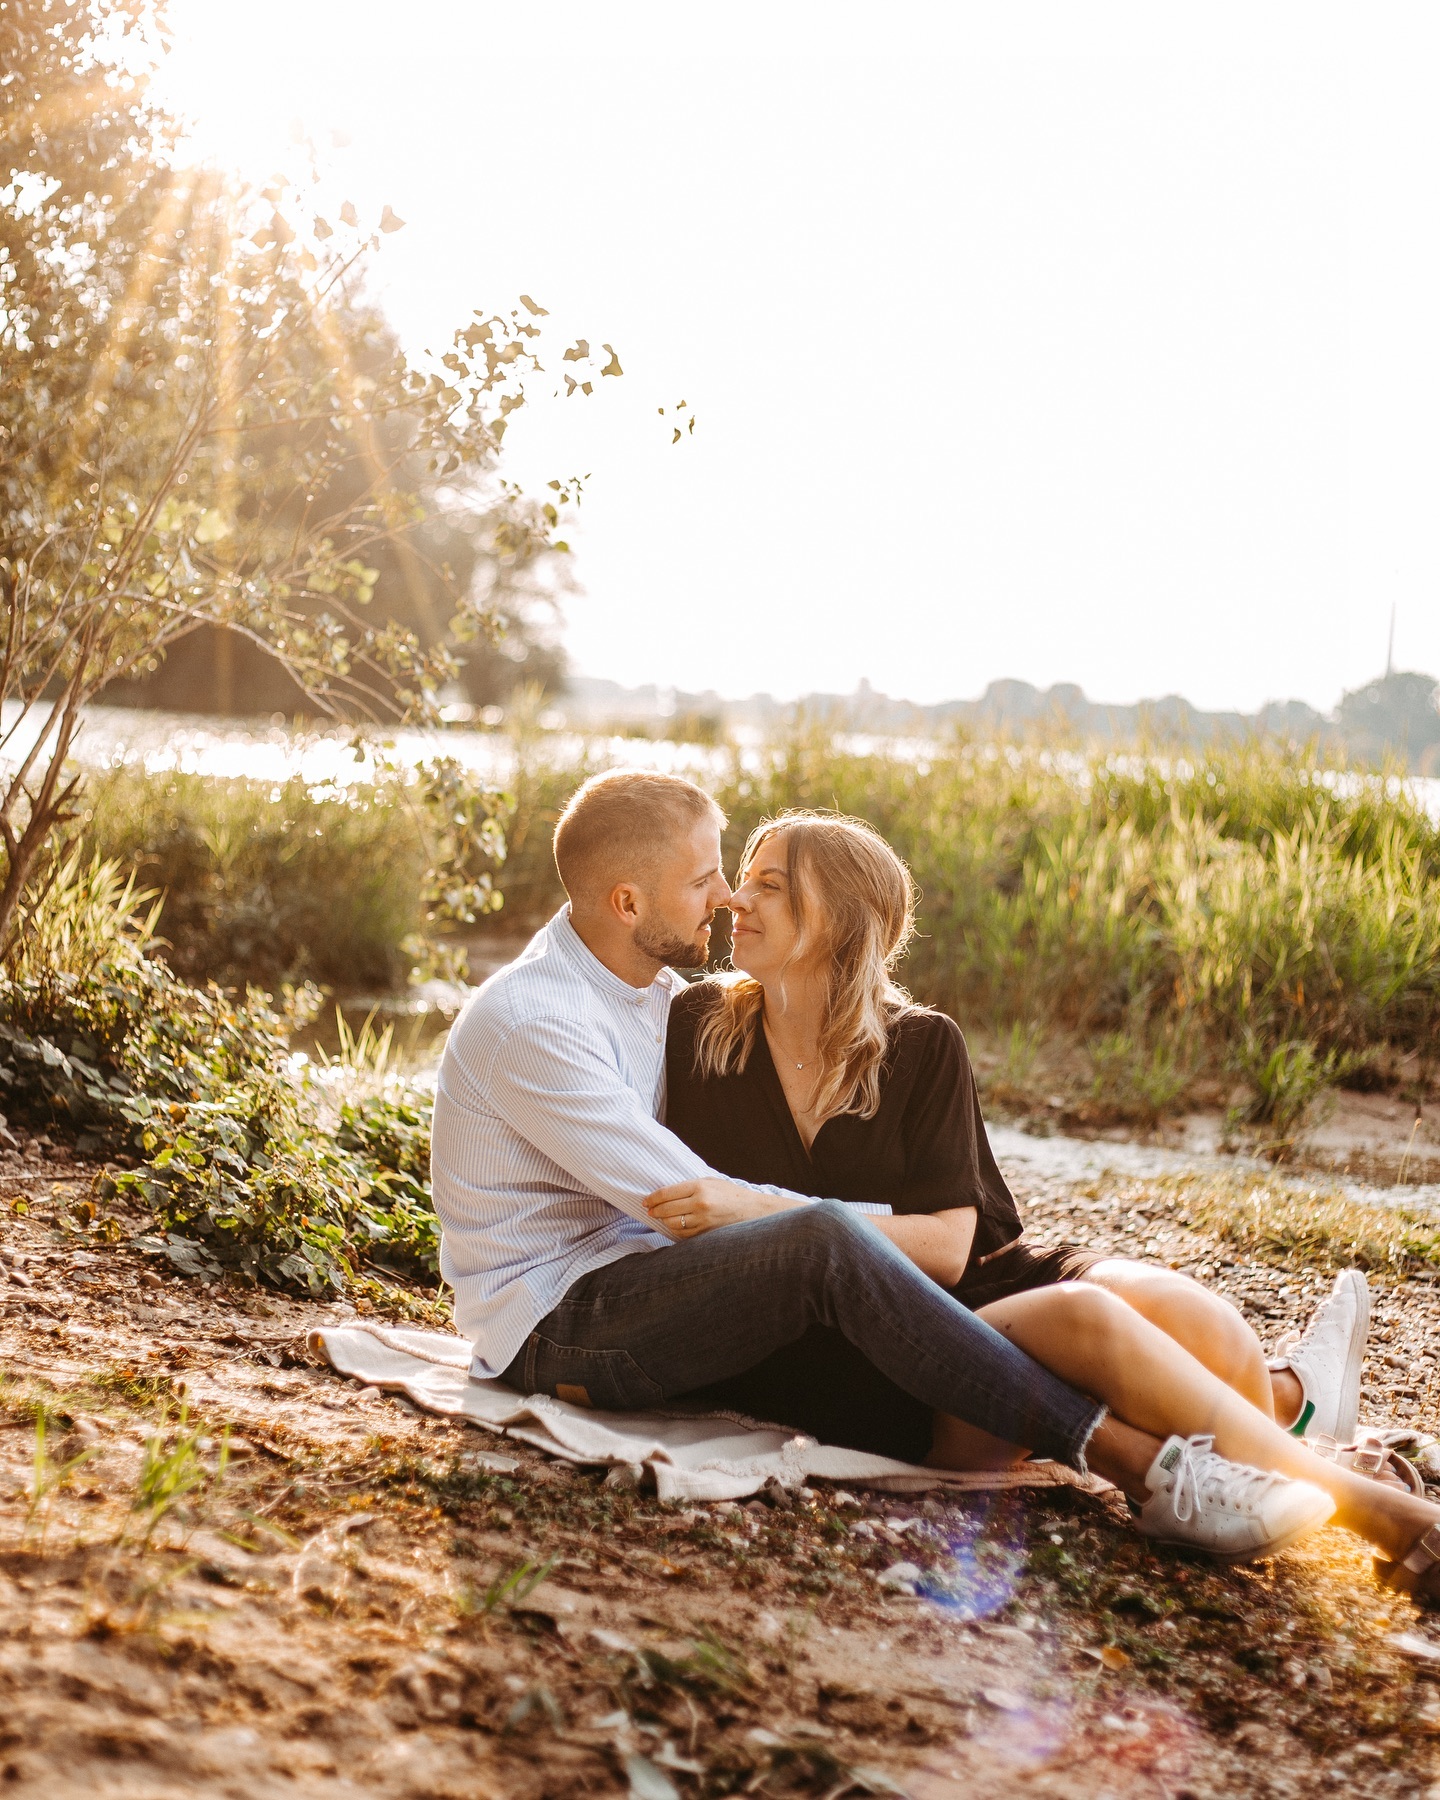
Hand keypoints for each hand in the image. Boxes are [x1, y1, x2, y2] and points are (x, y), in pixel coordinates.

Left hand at [645, 1177, 795, 1238]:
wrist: (754, 1211)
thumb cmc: (731, 1194)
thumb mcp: (711, 1182)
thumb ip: (689, 1186)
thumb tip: (665, 1193)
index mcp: (699, 1187)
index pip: (666, 1193)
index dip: (652, 1198)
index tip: (646, 1201)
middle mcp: (700, 1204)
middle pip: (666, 1209)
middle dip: (654, 1210)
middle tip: (650, 1210)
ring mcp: (702, 1221)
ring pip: (672, 1223)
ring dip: (663, 1221)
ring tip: (661, 1217)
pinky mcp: (706, 1234)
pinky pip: (682, 1234)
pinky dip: (675, 1230)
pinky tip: (674, 1225)